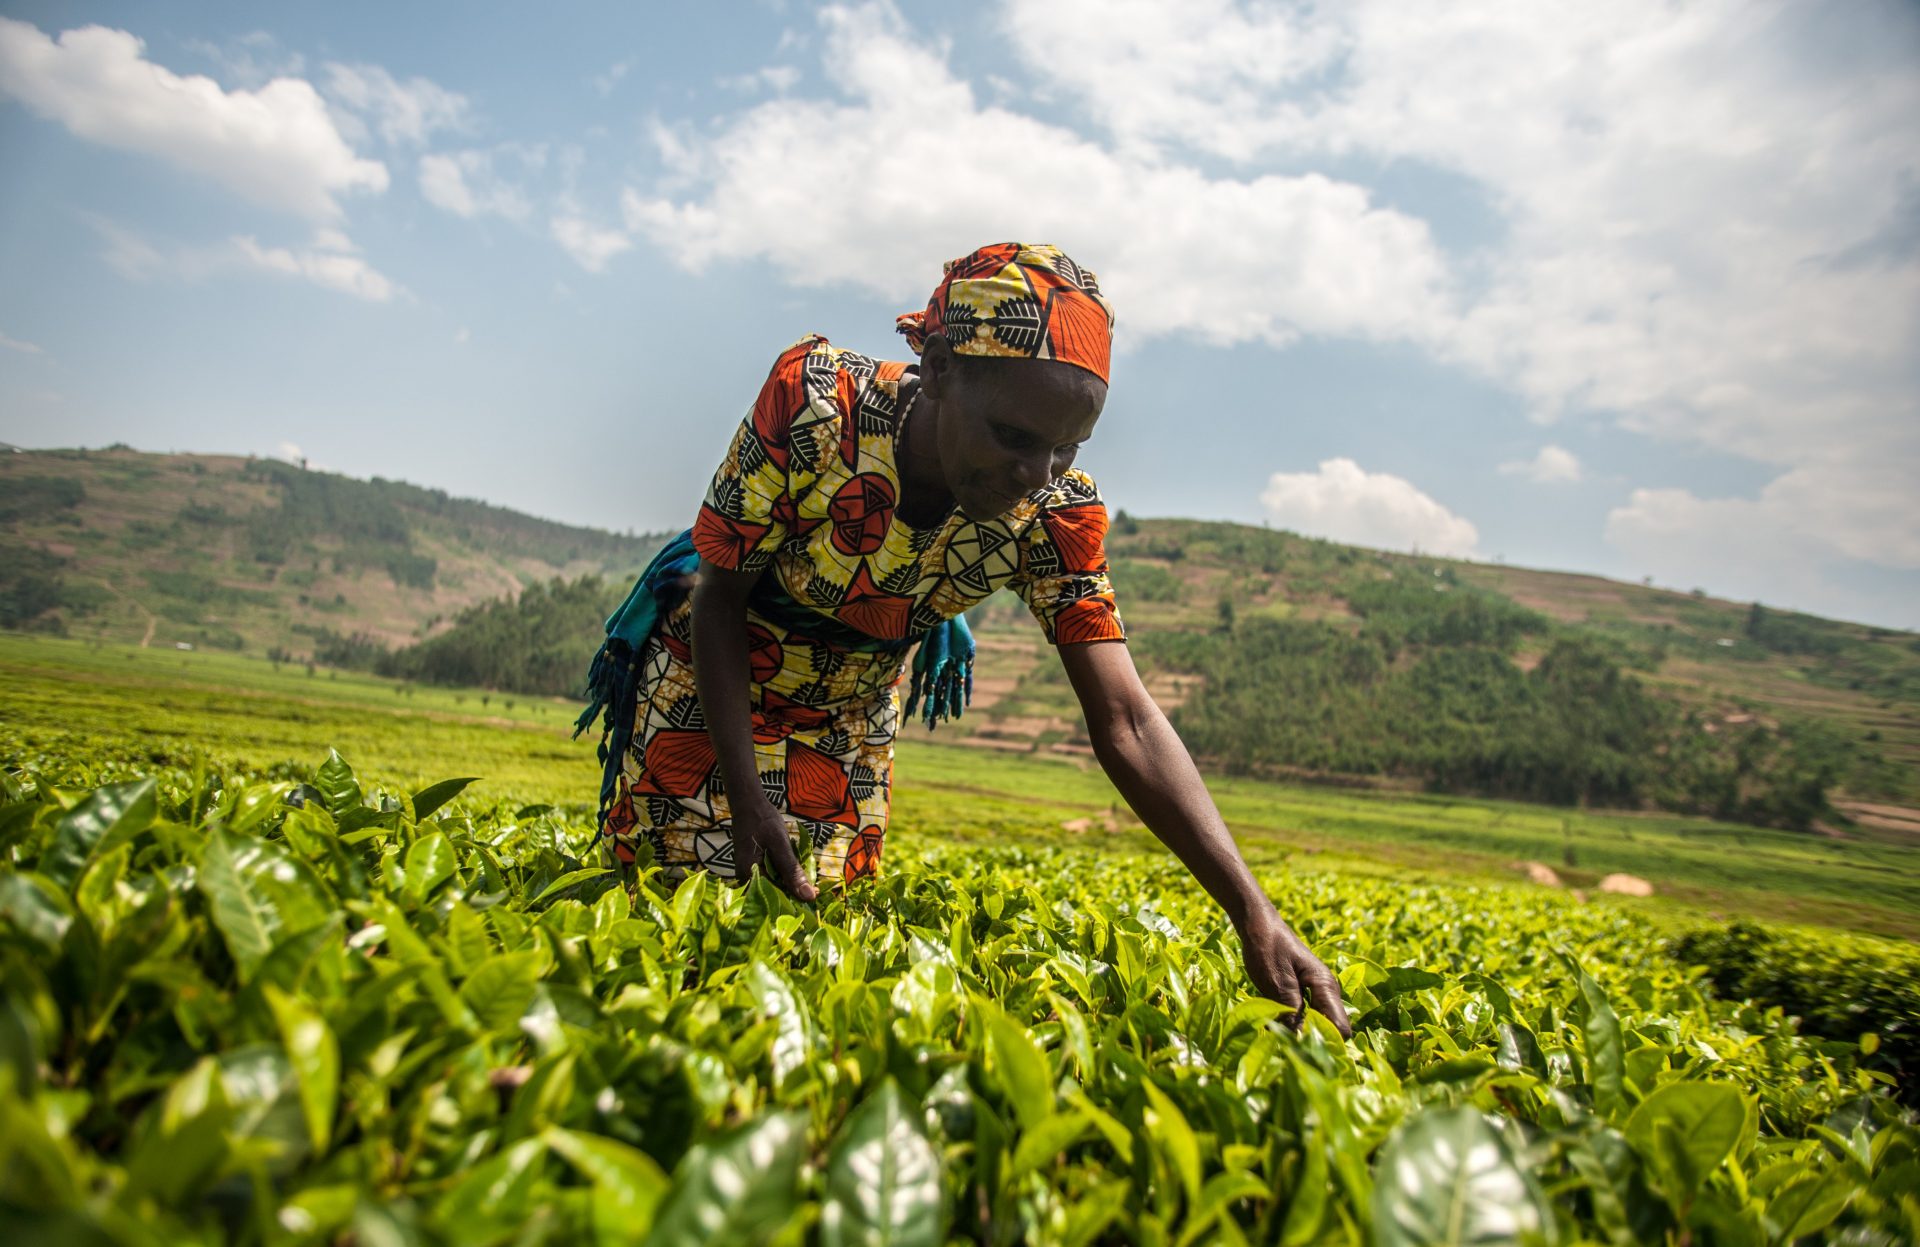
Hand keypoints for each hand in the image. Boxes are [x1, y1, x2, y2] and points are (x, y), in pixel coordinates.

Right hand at [729, 805, 817, 901]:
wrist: (748, 804)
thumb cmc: (762, 820)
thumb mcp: (780, 844)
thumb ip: (792, 871)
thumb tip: (809, 897)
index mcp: (749, 876)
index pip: (774, 899)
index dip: (795, 900)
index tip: (814, 896)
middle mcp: (745, 880)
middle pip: (773, 896)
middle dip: (793, 892)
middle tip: (813, 889)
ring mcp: (748, 875)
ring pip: (773, 887)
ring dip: (790, 884)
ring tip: (807, 881)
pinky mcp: (754, 869)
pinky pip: (771, 878)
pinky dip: (784, 876)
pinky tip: (795, 871)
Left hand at [1239, 913, 1351, 1037]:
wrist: (1258, 925)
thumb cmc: (1267, 948)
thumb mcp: (1277, 982)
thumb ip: (1292, 1012)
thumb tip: (1300, 1042)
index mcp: (1326, 987)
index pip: (1340, 1029)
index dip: (1324, 1044)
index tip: (1301, 1051)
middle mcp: (1327, 993)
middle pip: (1331, 1030)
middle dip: (1312, 1042)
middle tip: (1286, 1048)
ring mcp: (1317, 994)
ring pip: (1317, 1025)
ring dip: (1301, 1034)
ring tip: (1278, 1039)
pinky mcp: (1304, 995)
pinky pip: (1306, 1017)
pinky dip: (1293, 1025)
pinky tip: (1276, 1027)